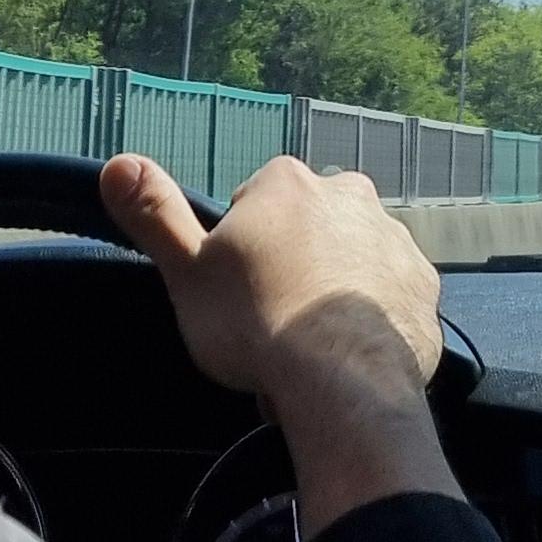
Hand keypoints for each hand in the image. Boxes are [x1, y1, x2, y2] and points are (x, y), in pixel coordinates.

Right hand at [101, 151, 456, 529]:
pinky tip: (351, 355)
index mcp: (289, 182)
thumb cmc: (253, 321)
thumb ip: (155, 215)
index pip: (255, 203)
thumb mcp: (186, 272)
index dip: (241, 252)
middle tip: (272, 321)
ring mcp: (394, 238)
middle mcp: (350, 194)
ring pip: (352, 259)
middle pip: (309, 226)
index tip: (236, 294)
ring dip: (334, 289)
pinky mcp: (424, 285)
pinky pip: (391, 296)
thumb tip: (117, 162)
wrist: (340, 378)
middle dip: (293, 264)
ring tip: (311, 348)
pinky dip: (373, 319)